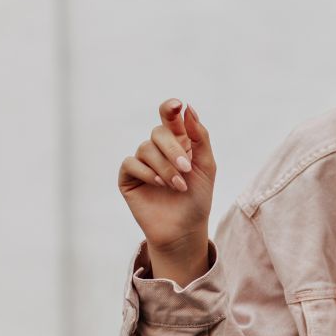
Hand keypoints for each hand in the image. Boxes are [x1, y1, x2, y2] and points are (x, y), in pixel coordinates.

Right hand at [118, 98, 216, 283]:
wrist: (185, 228)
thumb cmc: (198, 198)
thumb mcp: (206, 165)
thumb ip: (199, 136)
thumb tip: (188, 108)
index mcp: (179, 142)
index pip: (170, 118)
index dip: (170, 108)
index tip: (177, 106)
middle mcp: (159, 149)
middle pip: (159, 132)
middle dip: (173, 149)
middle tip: (186, 169)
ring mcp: (143, 163)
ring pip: (146, 148)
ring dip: (165, 167)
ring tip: (177, 186)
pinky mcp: (129, 178)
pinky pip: (131, 163)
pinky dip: (147, 172)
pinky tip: (159, 185)